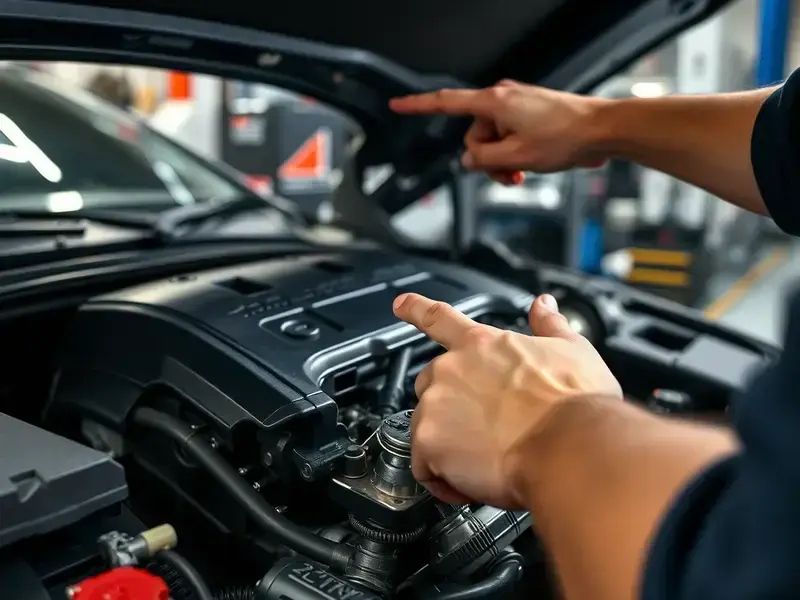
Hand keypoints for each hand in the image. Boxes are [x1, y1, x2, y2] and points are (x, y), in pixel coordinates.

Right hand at [389, 80, 608, 184]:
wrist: (602, 131)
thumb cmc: (567, 136)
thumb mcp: (517, 157)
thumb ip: (484, 161)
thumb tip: (469, 161)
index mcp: (495, 102)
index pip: (445, 103)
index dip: (417, 106)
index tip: (398, 105)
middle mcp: (504, 99)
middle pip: (474, 136)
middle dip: (488, 159)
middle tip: (509, 173)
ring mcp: (517, 106)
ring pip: (493, 142)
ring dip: (504, 161)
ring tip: (524, 170)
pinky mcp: (530, 115)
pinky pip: (509, 138)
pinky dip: (515, 154)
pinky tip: (530, 164)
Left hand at [393, 292, 621, 507]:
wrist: (571, 446)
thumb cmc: (576, 405)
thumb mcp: (572, 351)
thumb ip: (550, 325)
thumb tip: (543, 305)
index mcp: (482, 344)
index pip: (440, 318)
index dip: (417, 309)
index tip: (400, 304)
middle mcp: (451, 369)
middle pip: (429, 384)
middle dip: (449, 405)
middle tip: (484, 428)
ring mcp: (435, 405)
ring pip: (428, 428)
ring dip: (449, 445)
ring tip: (490, 459)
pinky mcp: (429, 442)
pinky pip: (425, 467)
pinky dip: (443, 479)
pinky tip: (475, 482)